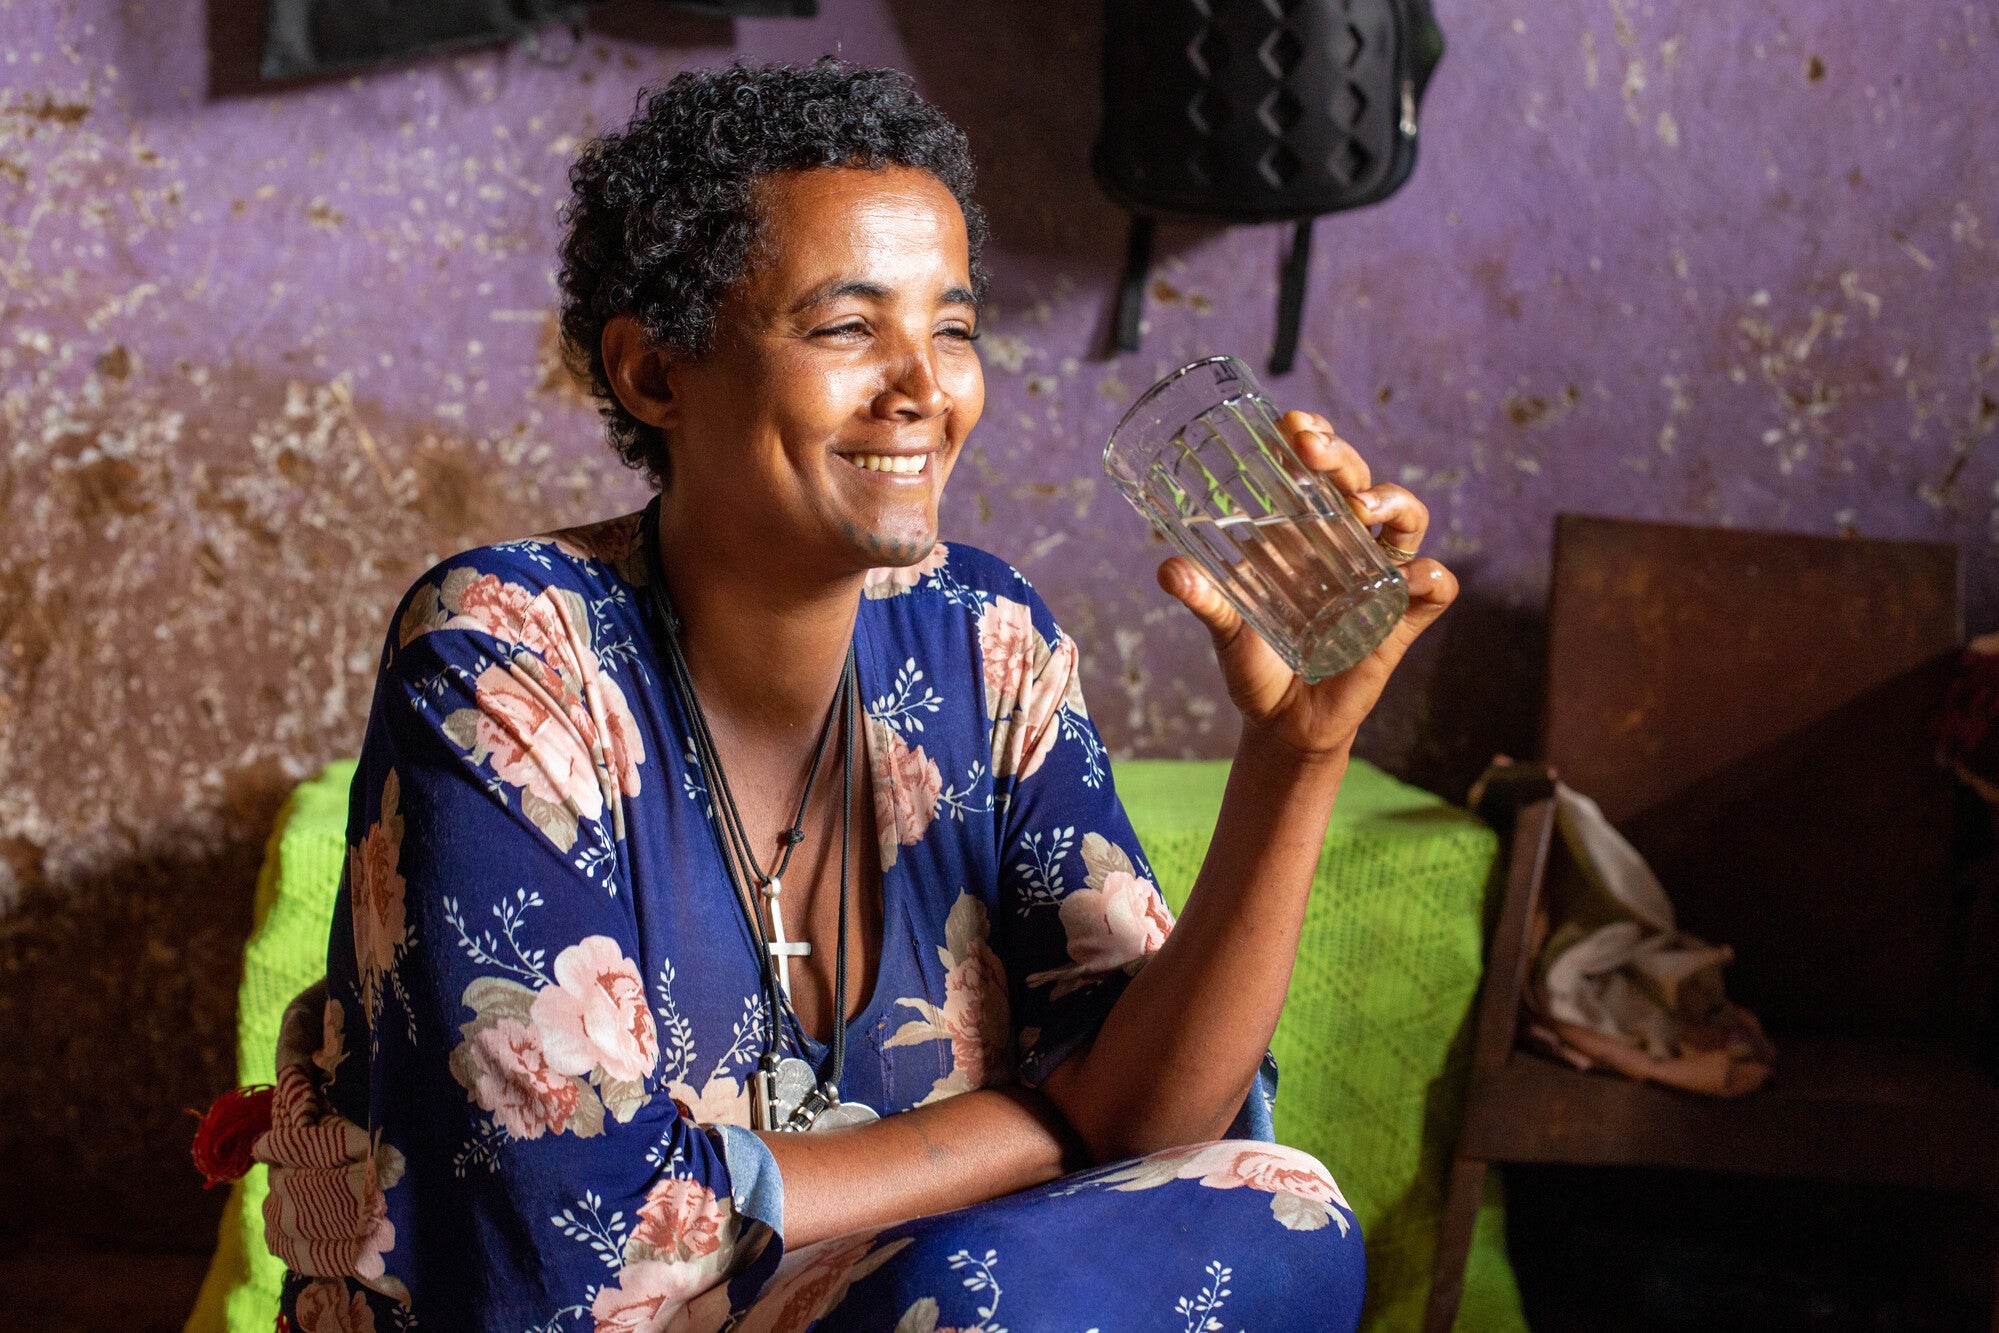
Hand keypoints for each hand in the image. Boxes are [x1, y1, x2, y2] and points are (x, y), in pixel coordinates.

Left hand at [1158, 410, 1456, 761]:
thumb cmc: (1255, 666)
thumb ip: (1205, 599)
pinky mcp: (1400, 622)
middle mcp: (1346, 546)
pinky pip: (1433, 588)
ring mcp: (1378, 580)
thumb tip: (1168, 570)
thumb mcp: (1226, 630)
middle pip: (1359, 481)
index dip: (1312, 437)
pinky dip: (1430, 577)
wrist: (1283, 725)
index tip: (1289, 424)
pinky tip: (1410, 577)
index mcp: (1304, 534)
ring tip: (1361, 505)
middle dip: (1341, 456)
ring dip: (1392, 500)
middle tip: (1310, 448)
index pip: (1317, 469)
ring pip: (1405, 520)